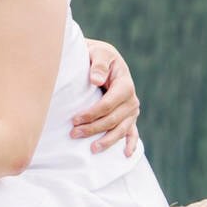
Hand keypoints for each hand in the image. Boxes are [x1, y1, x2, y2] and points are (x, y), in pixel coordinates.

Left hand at [74, 39, 138, 156]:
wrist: (104, 58)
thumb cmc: (98, 55)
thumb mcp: (98, 53)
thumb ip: (98, 64)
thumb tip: (96, 80)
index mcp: (125, 83)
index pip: (108, 104)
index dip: (92, 113)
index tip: (74, 119)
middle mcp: (131, 99)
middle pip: (112, 119)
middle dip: (93, 128)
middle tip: (73, 133)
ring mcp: (132, 110)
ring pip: (120, 130)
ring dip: (107, 140)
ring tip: (92, 149)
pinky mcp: (130, 117)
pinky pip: (132, 133)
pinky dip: (130, 144)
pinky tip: (125, 154)